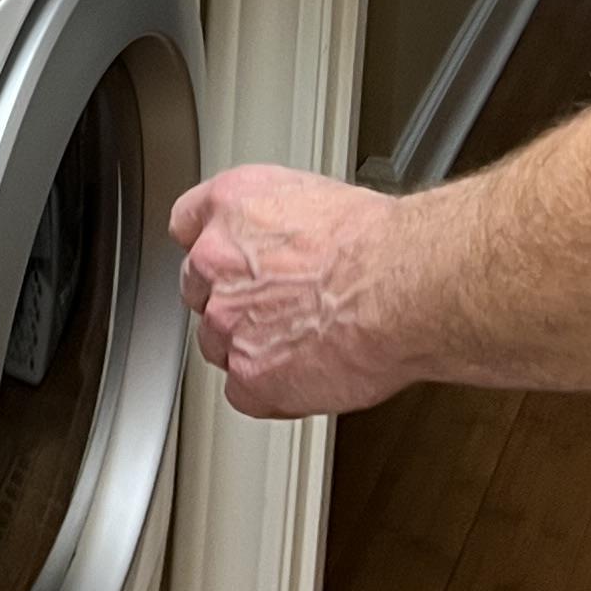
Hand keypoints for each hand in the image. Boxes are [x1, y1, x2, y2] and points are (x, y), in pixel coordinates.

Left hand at [170, 163, 401, 420]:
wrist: (401, 287)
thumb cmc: (379, 244)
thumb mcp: (317, 197)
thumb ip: (277, 222)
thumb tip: (282, 242)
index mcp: (231, 206)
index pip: (188, 226)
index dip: (215, 249)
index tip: (228, 262)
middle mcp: (215, 261)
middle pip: (201, 290)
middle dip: (233, 301)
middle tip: (282, 308)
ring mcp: (226, 321)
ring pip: (218, 343)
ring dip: (251, 347)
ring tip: (305, 342)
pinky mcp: (248, 375)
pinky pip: (243, 392)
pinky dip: (272, 391)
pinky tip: (308, 375)